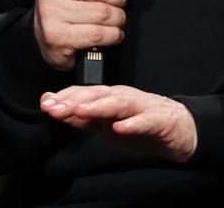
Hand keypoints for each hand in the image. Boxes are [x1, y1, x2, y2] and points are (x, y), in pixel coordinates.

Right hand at [32, 0, 140, 70]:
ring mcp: (52, 12)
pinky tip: (111, 33)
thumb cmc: (69, 3)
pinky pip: (98, 34)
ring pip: (103, 13)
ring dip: (117, 19)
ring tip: (114, 19)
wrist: (47, 34)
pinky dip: (112, 35)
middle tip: (117, 3)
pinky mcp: (57, 35)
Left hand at [40, 85, 197, 162]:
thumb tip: (54, 108)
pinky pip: (145, 120)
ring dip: (100, 106)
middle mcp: (123, 97)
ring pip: (119, 103)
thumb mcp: (105, 124)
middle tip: (56, 106)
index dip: (64, 97)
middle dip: (75, 99)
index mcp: (109, 96)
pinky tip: (121, 128)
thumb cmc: (139, 123)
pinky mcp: (158, 119)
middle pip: (98, 94)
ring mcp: (141, 106)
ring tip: (82, 111)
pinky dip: (132, 123)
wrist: (178, 129)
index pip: (84, 93)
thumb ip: (81, 117)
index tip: (45, 104)